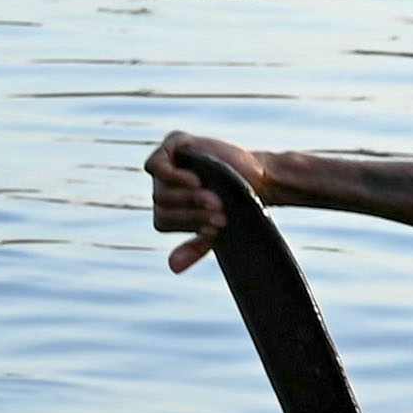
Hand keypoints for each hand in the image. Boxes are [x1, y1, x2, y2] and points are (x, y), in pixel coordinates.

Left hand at [145, 131, 272, 271]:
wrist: (258, 179)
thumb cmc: (237, 205)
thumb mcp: (217, 229)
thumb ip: (194, 246)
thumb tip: (173, 268)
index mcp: (167, 209)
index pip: (163, 220)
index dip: (189, 224)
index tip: (219, 226)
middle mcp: (161, 187)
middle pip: (162, 204)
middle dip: (192, 211)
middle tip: (221, 212)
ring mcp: (165, 165)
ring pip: (160, 189)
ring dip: (188, 197)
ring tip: (214, 198)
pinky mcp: (172, 144)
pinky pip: (155, 165)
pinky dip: (171, 175)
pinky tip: (194, 181)